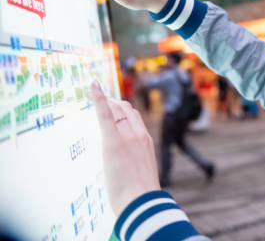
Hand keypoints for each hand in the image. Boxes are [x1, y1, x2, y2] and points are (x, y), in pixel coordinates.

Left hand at [90, 81, 160, 214]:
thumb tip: (128, 166)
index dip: (122, 110)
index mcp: (146, 141)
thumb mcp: (142, 173)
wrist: (142, 202)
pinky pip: (106, 115)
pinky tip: (93, 86)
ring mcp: (128, 136)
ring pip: (116, 110)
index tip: (115, 105)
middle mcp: (139, 134)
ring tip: (94, 94)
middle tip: (98, 100)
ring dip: (105, 102)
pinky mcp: (114, 142)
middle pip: (125, 110)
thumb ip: (135, 163)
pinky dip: (99, 98)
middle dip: (112, 103)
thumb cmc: (140, 194)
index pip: (134, 117)